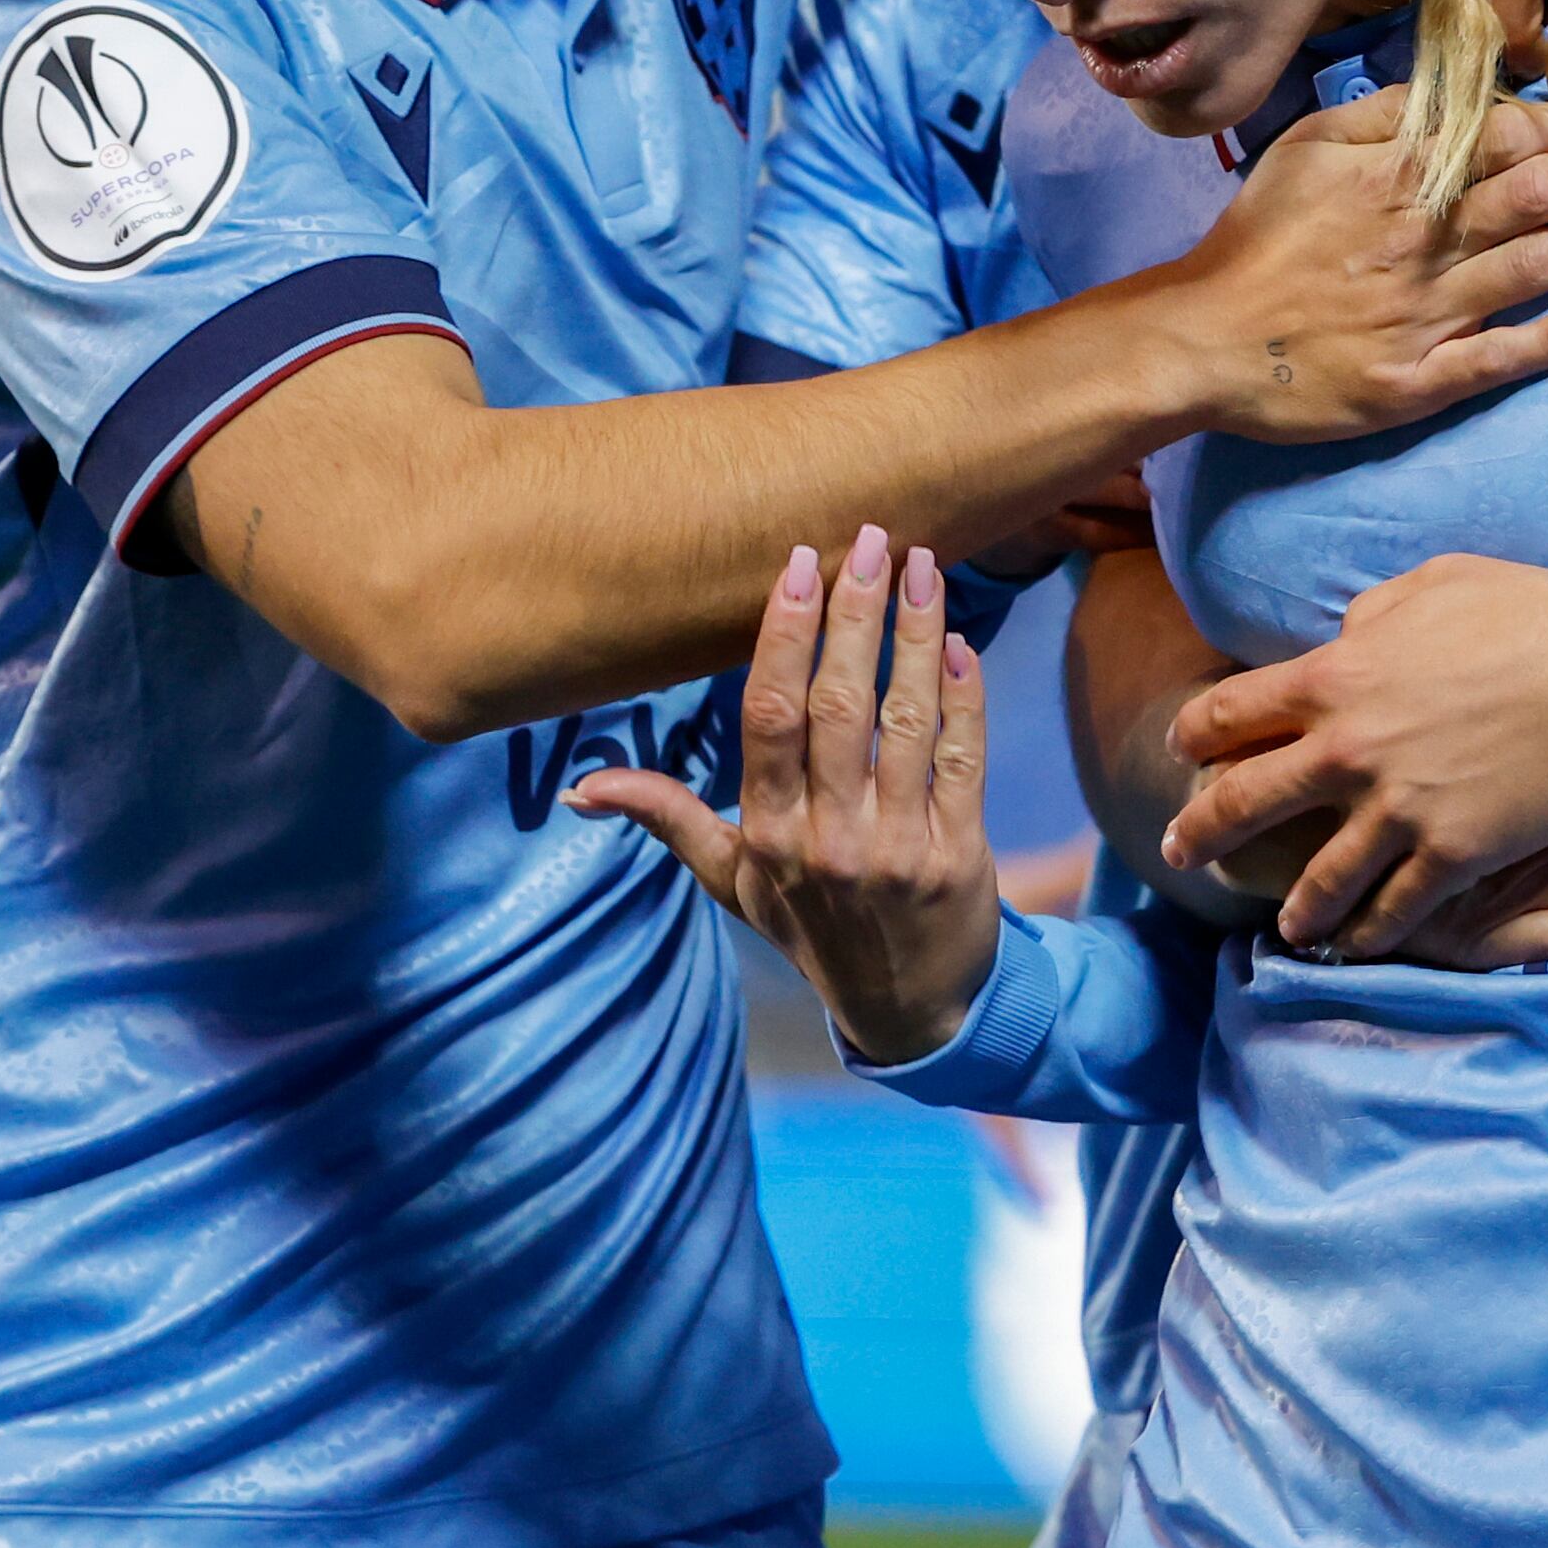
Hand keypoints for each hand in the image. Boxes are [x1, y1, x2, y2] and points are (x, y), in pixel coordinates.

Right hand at [575, 526, 1001, 1066]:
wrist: (910, 1009)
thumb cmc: (813, 927)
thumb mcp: (733, 882)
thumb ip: (669, 820)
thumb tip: (584, 788)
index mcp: (768, 834)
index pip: (768, 719)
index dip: (784, 635)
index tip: (798, 563)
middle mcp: (828, 840)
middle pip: (839, 705)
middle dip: (855, 613)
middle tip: (873, 538)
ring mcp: (897, 847)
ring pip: (906, 720)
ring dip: (917, 635)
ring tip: (926, 564)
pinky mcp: (959, 854)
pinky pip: (961, 757)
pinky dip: (963, 694)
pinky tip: (957, 641)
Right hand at [1162, 94, 1547, 446]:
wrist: (1200, 339)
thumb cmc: (1258, 239)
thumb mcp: (1308, 146)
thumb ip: (1388, 111)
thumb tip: (1464, 84)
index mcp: (1399, 176)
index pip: (1510, 137)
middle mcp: (1422, 238)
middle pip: (1542, 193)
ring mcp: (1423, 313)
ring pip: (1536, 266)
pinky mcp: (1415, 382)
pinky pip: (1497, 358)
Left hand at [1162, 552, 1547, 951]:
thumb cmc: (1529, 613)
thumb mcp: (1432, 584)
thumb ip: (1371, 614)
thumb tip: (1345, 635)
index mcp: (1336, 675)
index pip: (1232, 709)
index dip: (1197, 732)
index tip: (1183, 750)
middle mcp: (1349, 748)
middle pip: (1247, 801)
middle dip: (1202, 830)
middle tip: (1179, 850)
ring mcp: (1398, 808)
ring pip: (1319, 878)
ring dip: (1296, 906)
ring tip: (1288, 924)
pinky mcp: (1450, 854)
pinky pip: (1394, 909)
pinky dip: (1369, 933)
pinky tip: (1358, 945)